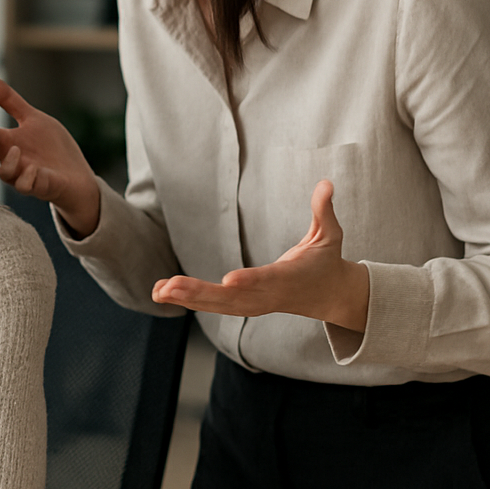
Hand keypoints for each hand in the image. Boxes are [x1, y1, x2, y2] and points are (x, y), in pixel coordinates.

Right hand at [0, 76, 101, 235]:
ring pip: (7, 175)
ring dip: (9, 164)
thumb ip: (10, 102)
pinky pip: (29, 187)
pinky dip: (29, 179)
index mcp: (8, 143)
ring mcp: (27, 175)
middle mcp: (13, 161)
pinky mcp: (43, 186)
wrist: (76, 173)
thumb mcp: (33, 119)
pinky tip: (34, 168)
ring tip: (16, 150)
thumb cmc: (52, 147)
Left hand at [152, 180, 370, 331]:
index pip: (267, 280)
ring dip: (187, 298)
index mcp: (289, 278)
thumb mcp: (330, 234)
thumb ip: (324, 210)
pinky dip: (188, 300)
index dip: (249, 281)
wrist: (328, 295)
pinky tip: (161, 292)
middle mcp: (268, 296)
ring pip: (218, 305)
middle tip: (171, 287)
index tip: (227, 281)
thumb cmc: (326, 260)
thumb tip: (326, 183)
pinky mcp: (243, 305)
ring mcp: (254, 304)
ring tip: (159, 290)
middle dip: (201, 293)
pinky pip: (213, 306)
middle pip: (233, 298)